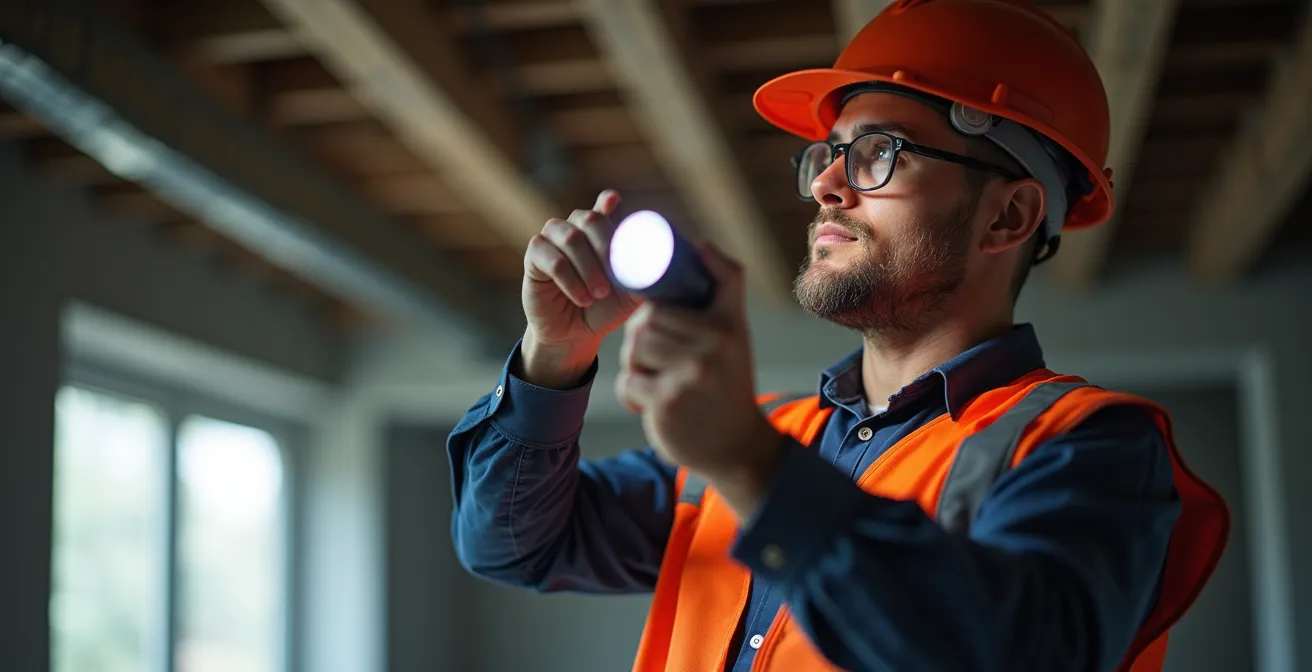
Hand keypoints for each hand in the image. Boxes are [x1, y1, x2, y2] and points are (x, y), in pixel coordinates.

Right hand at [520, 190, 641, 387]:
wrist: (576, 334)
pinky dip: (570, 280)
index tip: (614, 204)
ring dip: (588, 267)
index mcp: (602, 229)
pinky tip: (582, 299)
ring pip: (570, 238)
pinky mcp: (535, 255)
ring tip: (599, 294)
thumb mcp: (632, 292)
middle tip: (615, 278)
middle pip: (590, 219)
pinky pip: (551, 259)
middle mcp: (576, 226)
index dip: (610, 203)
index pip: (606, 204)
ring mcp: (552, 238)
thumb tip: (667, 262)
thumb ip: (646, 272)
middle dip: (606, 247)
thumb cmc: (606, 308)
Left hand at [614, 242, 781, 498]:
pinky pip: (628, 382)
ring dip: (635, 364)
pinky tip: (652, 403)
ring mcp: (689, 375)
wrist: (738, 446)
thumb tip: (702, 244)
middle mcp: (713, 346)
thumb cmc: (730, 382)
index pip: (669, 296)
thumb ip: (726, 286)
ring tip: (655, 378)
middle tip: (656, 359)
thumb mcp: (736, 332)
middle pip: (645, 322)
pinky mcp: (667, 402)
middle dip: (641, 338)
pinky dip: (632, 394)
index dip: (649, 300)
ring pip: (633, 348)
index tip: (649, 311)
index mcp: (727, 323)